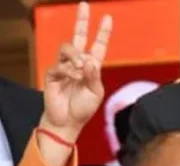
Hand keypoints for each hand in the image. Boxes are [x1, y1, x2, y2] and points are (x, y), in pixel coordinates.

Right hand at [41, 1, 111, 142]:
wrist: (68, 121)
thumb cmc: (83, 108)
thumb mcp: (95, 92)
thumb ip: (94, 76)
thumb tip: (89, 60)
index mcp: (92, 67)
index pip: (98, 45)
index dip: (102, 32)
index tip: (108, 18)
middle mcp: (78, 63)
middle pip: (78, 36)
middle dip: (82, 21)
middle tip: (84, 5)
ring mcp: (64, 66)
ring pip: (67, 48)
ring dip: (75, 56)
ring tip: (80, 68)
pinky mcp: (53, 73)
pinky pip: (60, 65)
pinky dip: (69, 71)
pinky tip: (74, 77)